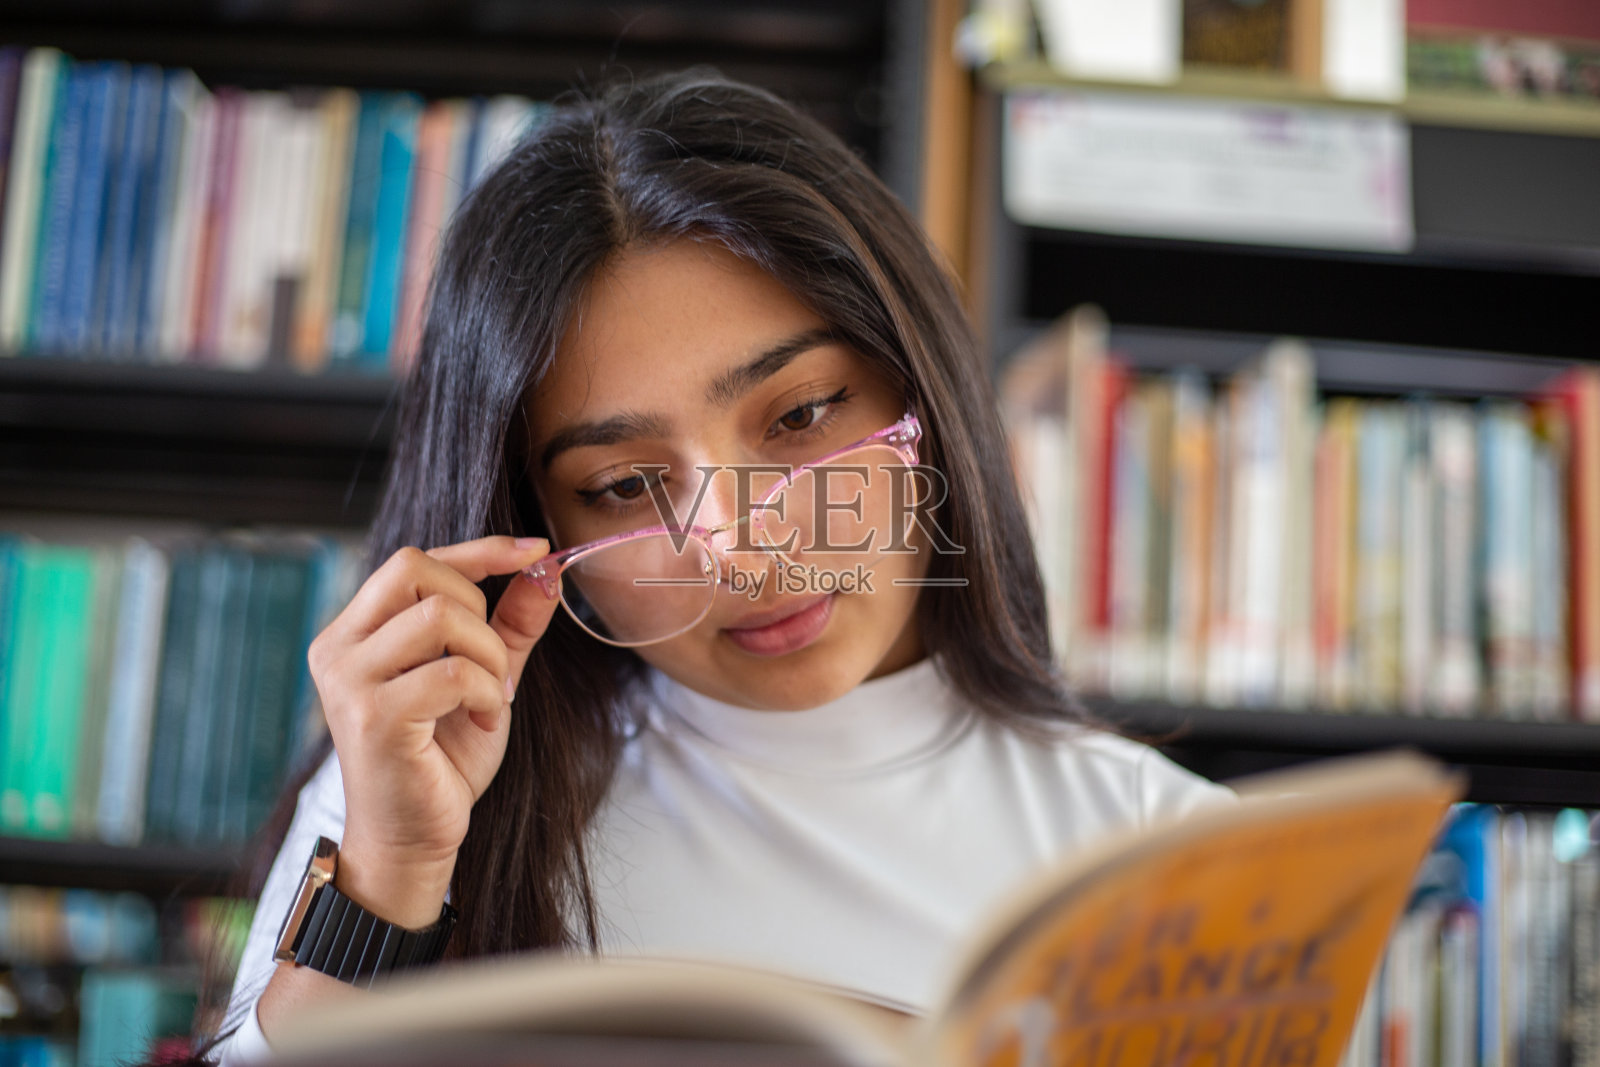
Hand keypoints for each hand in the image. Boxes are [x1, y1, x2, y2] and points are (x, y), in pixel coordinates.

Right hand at [304, 535, 559, 925]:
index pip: (413, 561)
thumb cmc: (441, 759)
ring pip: (439, 615)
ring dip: (487, 655)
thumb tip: (543, 568)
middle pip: (416, 569)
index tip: (534, 549)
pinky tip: (481, 724)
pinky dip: (486, 693)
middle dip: (477, 609)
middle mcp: (338, 647)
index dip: (479, 549)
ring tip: (491, 697)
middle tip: (491, 665)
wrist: (414, 838)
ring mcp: (349, 681)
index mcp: (354, 631)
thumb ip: (509, 624)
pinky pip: (452, 671)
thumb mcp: (483, 677)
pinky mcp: (373, 716)